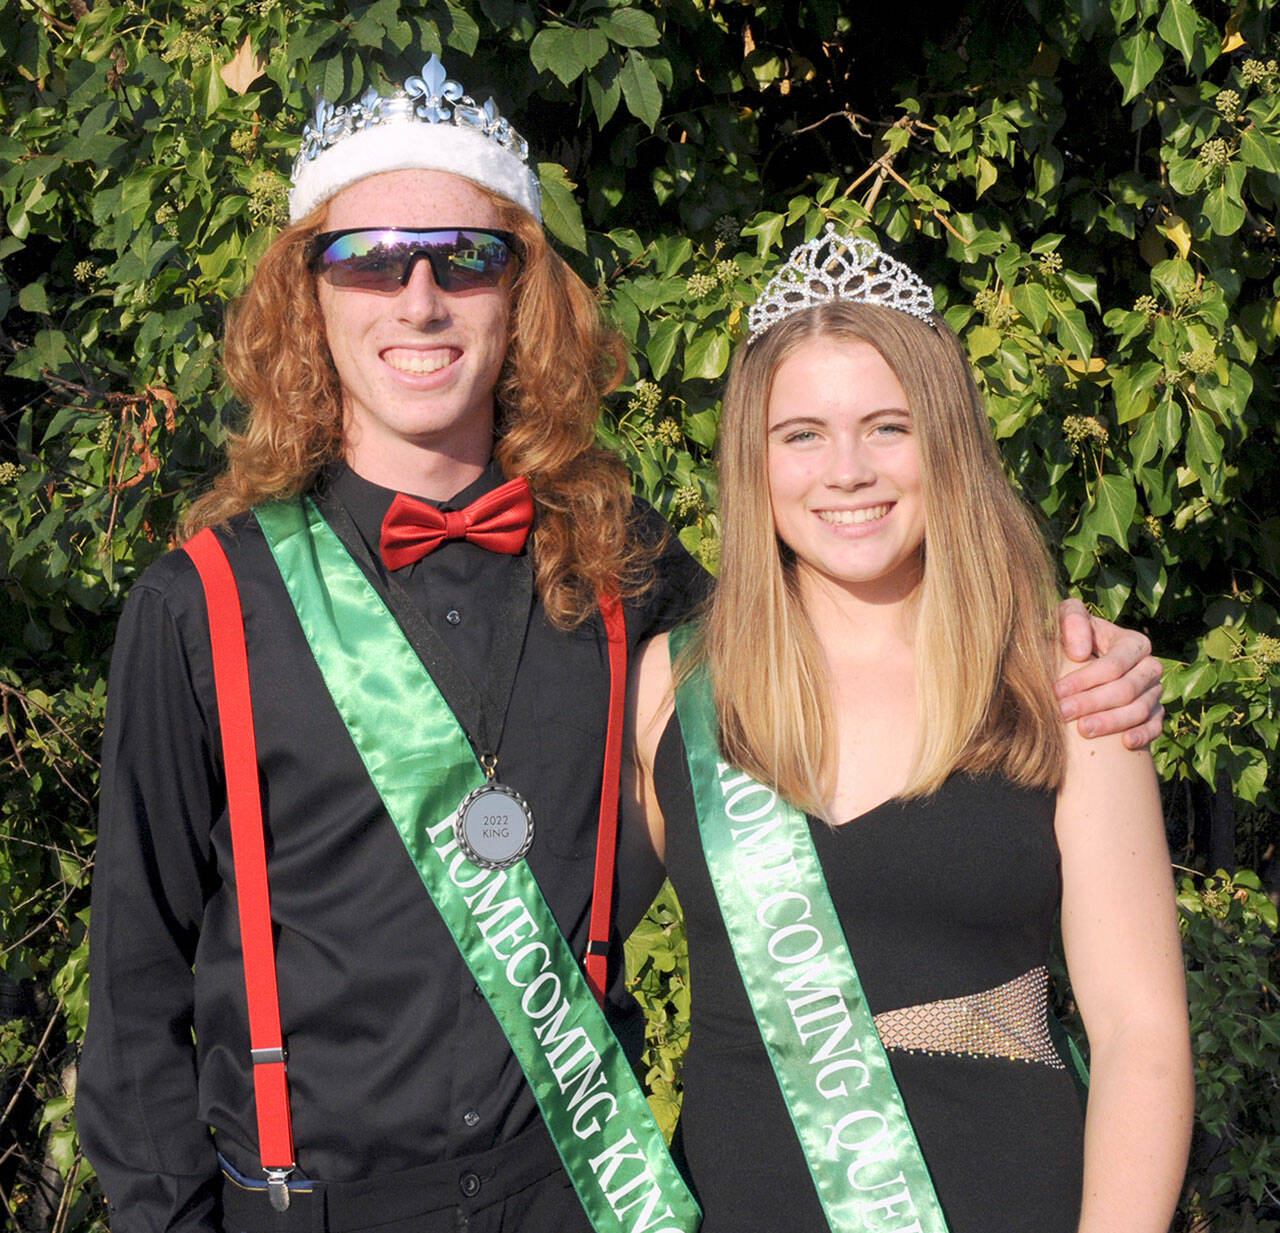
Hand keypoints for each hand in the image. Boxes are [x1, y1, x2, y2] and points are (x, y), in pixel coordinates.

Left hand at [1055, 598, 1163, 748]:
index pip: (1113, 665)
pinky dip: (1143, 735)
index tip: (1057, 691)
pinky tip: (1126, 744)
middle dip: (1092, 703)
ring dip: (1111, 722)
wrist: (1080, 661)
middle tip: (1062, 713)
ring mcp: (1154, 691)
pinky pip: (1155, 726)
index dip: (1084, 679)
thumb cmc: (1073, 638)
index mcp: (1133, 643)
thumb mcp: (1068, 621)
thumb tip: (1079, 653)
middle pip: (1126, 689)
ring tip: (1083, 730)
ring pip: (1140, 710)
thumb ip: (1072, 622)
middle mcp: (1149, 666)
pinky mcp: (1154, 712)